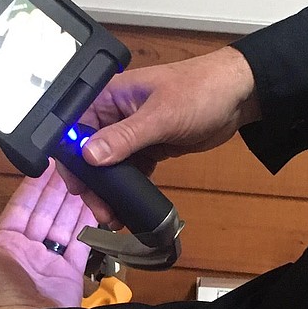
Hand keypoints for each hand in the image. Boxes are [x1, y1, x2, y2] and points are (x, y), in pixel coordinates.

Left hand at [0, 162, 97, 308]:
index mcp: (4, 243)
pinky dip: (87, 226)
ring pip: (63, 224)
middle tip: (72, 166)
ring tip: (86, 181)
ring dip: (73, 203)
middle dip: (57, 191)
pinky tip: (95, 206)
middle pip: (44, 213)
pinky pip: (80, 243)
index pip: (21, 207)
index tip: (47, 164)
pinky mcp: (70, 271)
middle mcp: (28, 249)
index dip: (34, 187)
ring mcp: (50, 260)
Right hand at [61, 45, 260, 224]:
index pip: (74, 126)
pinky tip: (127, 207)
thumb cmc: (198, 93)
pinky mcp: (149, 147)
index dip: (69, 156)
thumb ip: (125, 137)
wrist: (238, 96)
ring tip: (110, 216)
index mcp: (109, 96)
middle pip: (89, 151)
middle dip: (91, 182)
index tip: (75, 185)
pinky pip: (131, 170)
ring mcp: (132, 132)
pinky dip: (128, 188)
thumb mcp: (160, 116)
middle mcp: (114, 113)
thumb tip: (89, 157)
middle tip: (98, 210)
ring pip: (109, 165)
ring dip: (108, 190)